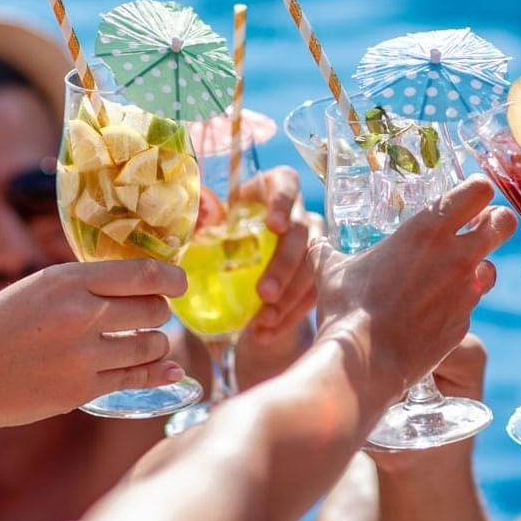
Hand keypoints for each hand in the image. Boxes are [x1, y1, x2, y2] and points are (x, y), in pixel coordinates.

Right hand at [0, 259, 188, 427]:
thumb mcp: (38, 289)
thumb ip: (86, 286)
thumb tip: (140, 285)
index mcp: (67, 281)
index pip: (144, 274)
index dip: (172, 278)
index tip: (180, 282)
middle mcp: (80, 315)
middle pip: (154, 309)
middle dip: (159, 311)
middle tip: (151, 314)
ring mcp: (83, 355)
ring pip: (151, 345)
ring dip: (155, 343)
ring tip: (143, 341)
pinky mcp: (81, 390)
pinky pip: (135, 379)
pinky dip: (157, 373)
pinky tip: (168, 371)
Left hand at [203, 166, 319, 344]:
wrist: (235, 257)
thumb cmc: (221, 228)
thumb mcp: (211, 220)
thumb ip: (206, 215)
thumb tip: (205, 215)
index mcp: (274, 187)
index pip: (285, 185)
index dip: (283, 203)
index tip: (274, 226)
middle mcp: (300, 212)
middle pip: (302, 235)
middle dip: (284, 266)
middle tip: (263, 293)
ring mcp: (313, 244)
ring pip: (312, 270)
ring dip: (289, 299)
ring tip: (262, 322)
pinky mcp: (315, 275)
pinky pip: (310, 297)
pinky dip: (288, 318)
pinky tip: (265, 334)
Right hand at [310, 177, 514, 413]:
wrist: (365, 363)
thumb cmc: (347, 309)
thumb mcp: (331, 270)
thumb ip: (327, 250)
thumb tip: (314, 241)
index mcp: (425, 230)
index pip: (478, 191)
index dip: (479, 190)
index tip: (470, 196)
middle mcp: (454, 256)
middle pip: (505, 223)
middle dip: (497, 222)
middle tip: (479, 228)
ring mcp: (464, 291)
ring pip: (494, 267)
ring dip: (480, 266)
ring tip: (455, 274)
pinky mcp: (464, 323)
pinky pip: (471, 305)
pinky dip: (459, 304)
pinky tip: (435, 310)